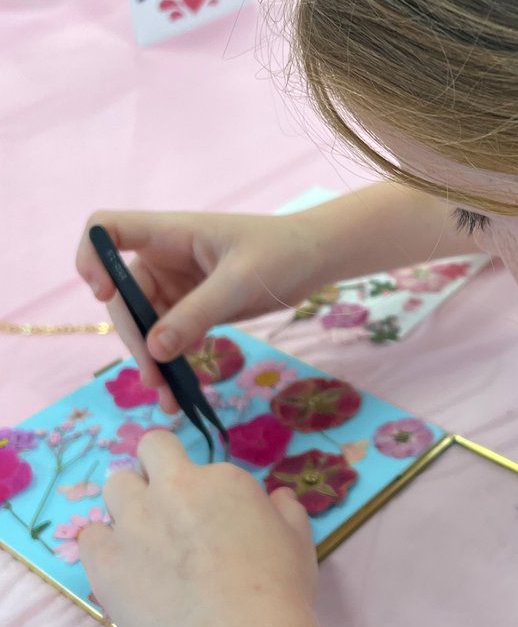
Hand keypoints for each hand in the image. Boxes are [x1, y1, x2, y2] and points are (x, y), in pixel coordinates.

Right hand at [76, 210, 323, 413]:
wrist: (315, 260)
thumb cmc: (281, 253)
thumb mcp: (240, 282)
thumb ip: (197, 313)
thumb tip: (154, 351)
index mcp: (170, 234)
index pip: (107, 229)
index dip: (93, 257)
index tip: (104, 294)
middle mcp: (165, 259)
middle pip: (123, 295)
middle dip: (133, 335)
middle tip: (153, 375)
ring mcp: (177, 286)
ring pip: (145, 325)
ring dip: (150, 360)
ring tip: (166, 397)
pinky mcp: (193, 310)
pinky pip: (170, 339)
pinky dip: (171, 365)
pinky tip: (177, 395)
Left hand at [78, 430, 317, 626]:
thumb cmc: (279, 588)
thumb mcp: (298, 540)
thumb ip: (285, 510)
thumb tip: (277, 498)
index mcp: (222, 479)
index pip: (204, 463)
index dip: (204, 485)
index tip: (209, 512)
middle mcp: (173, 488)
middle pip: (151, 448)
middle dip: (156, 466)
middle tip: (168, 503)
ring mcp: (134, 521)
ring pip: (115, 485)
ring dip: (129, 502)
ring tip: (143, 537)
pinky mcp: (104, 559)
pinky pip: (89, 535)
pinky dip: (104, 544)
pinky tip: (123, 566)